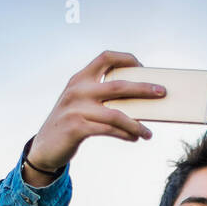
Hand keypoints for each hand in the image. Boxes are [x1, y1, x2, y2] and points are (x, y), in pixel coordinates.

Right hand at [24, 50, 164, 183]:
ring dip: (137, 124)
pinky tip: (134, 138)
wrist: (44, 148)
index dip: (126, 58)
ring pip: (117, 113)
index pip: (105, 57)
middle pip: (118, 85)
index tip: (142, 67)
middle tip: (162, 93)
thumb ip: (99, 96)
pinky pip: (109, 130)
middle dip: (144, 89)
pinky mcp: (77, 128)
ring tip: (148, 133)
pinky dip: (125, 134)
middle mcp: (78, 90)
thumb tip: (136, 100)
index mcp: (79, 78)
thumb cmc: (69, 124)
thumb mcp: (80, 103)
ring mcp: (76, 108)